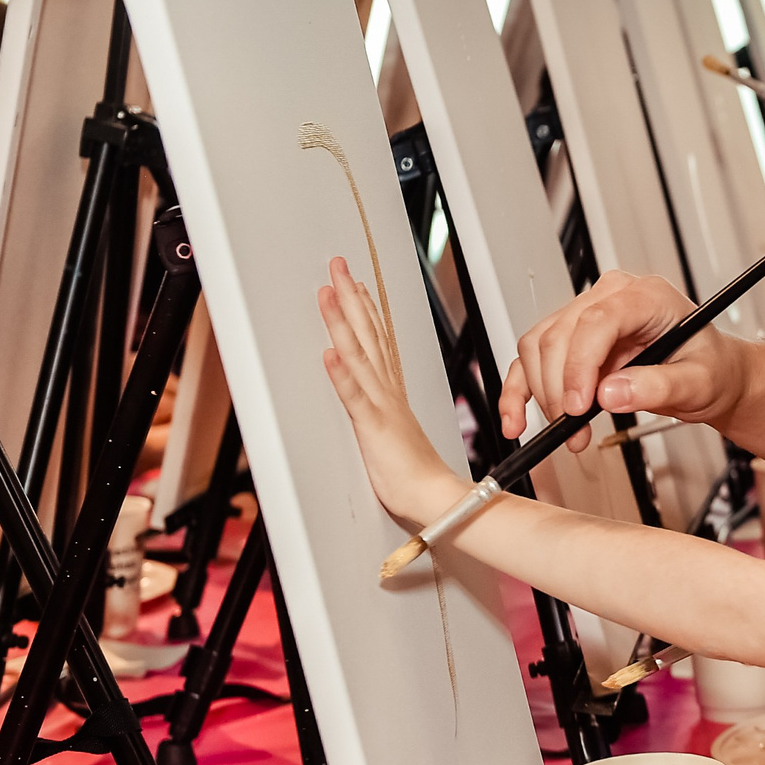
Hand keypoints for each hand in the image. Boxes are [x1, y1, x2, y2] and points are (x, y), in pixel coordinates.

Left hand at [318, 257, 468, 528]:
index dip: (364, 308)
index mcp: (391, 392)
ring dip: (343, 322)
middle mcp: (387, 391)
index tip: (354, 281)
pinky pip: (355, 398)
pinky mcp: (373, 427)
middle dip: (351, 297)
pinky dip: (342, 374)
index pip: (376, 340)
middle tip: (338, 266)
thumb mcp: (393, 434)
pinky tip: (330, 353)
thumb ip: (382, 409)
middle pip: (368, 335)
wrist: (434, 499)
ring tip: (330, 292)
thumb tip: (372, 393)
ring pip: (360, 355)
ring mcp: (380, 406)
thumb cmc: (414, 474)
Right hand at [500, 270, 745, 449]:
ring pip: (538, 347)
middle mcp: (611, 298)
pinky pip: (530, 361)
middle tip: (573, 427)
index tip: (578, 405)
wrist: (712, 375)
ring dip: (541, 393)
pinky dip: (518, 391)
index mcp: (646, 297)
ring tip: (567, 431)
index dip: (580, 365)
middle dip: (559, 387)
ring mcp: (587, 316)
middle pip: (560, 334)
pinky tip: (516, 420)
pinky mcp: (571, 341)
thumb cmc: (711, 368)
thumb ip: (659, 386)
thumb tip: (612, 393)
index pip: (597, 322)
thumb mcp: (699, 381)